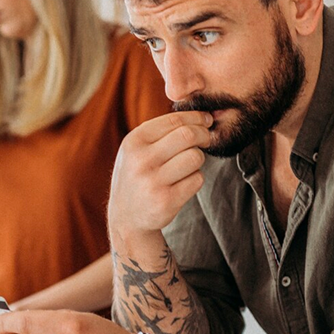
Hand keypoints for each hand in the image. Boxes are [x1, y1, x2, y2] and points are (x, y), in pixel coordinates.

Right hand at [108, 111, 211, 236]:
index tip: (206, 120)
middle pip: (188, 136)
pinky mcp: (167, 201)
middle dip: (204, 135)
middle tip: (207, 139)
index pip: (174, 120)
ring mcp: (153, 182)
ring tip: (187, 165)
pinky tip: (183, 183)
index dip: (196, 118)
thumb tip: (201, 116)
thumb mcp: (136, 150)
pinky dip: (195, 179)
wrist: (126, 217)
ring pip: (195, 157)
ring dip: (198, 159)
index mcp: (134, 142)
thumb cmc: (137, 176)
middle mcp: (141, 160)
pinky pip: (197, 179)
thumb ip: (161, 132)